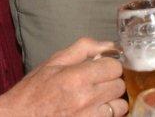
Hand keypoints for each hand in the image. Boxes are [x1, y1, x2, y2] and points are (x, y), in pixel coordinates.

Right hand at [0, 38, 126, 116]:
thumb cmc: (34, 90)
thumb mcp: (54, 61)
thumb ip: (84, 48)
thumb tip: (109, 44)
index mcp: (77, 77)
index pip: (115, 67)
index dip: (109, 66)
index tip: (101, 68)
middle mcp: (86, 99)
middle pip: (119, 86)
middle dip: (111, 82)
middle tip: (97, 83)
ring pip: (120, 106)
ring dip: (112, 101)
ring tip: (97, 99)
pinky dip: (107, 115)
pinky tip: (94, 110)